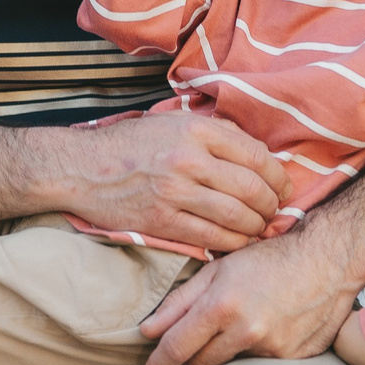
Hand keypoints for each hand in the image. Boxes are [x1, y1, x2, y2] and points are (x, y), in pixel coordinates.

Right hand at [46, 112, 291, 251]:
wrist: (81, 168)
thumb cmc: (131, 144)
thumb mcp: (173, 122)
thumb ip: (215, 132)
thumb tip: (259, 152)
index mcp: (196, 130)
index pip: (257, 155)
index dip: (278, 177)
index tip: (283, 189)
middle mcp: (189, 158)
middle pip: (252, 188)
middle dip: (272, 206)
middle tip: (274, 213)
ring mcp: (175, 191)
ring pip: (236, 216)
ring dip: (256, 227)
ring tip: (258, 229)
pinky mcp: (162, 220)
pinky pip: (212, 238)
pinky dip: (233, 243)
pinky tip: (237, 242)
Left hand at [139, 226, 357, 364]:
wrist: (329, 260)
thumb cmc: (269, 259)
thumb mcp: (219, 270)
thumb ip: (180, 302)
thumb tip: (147, 331)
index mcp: (222, 306)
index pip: (177, 347)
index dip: (158, 364)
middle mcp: (246, 332)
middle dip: (185, 363)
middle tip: (181, 355)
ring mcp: (272, 349)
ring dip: (223, 353)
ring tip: (234, 327)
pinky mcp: (292, 358)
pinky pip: (260, 364)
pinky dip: (254, 351)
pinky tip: (265, 328)